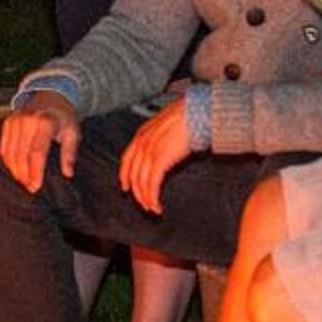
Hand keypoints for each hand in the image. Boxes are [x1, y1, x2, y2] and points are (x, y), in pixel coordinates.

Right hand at [0, 90, 82, 193]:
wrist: (51, 96)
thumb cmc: (63, 117)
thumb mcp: (73, 132)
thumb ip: (70, 153)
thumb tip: (68, 173)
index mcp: (46, 122)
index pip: (37, 152)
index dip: (35, 171)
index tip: (36, 186)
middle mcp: (27, 120)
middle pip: (21, 154)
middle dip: (24, 174)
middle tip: (30, 188)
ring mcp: (15, 120)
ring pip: (10, 152)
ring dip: (15, 170)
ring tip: (23, 182)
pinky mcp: (8, 123)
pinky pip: (4, 146)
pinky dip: (8, 161)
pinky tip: (15, 170)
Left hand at [116, 99, 195, 214]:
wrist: (196, 113)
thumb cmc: (188, 117)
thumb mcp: (166, 126)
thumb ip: (160, 139)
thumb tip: (164, 149)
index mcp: (141, 135)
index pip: (127, 160)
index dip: (125, 176)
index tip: (126, 187)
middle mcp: (142, 144)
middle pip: (133, 174)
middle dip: (138, 193)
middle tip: (144, 204)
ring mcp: (150, 152)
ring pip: (142, 182)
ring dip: (146, 199)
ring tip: (153, 209)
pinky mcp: (160, 160)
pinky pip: (152, 184)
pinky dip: (153, 197)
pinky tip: (157, 205)